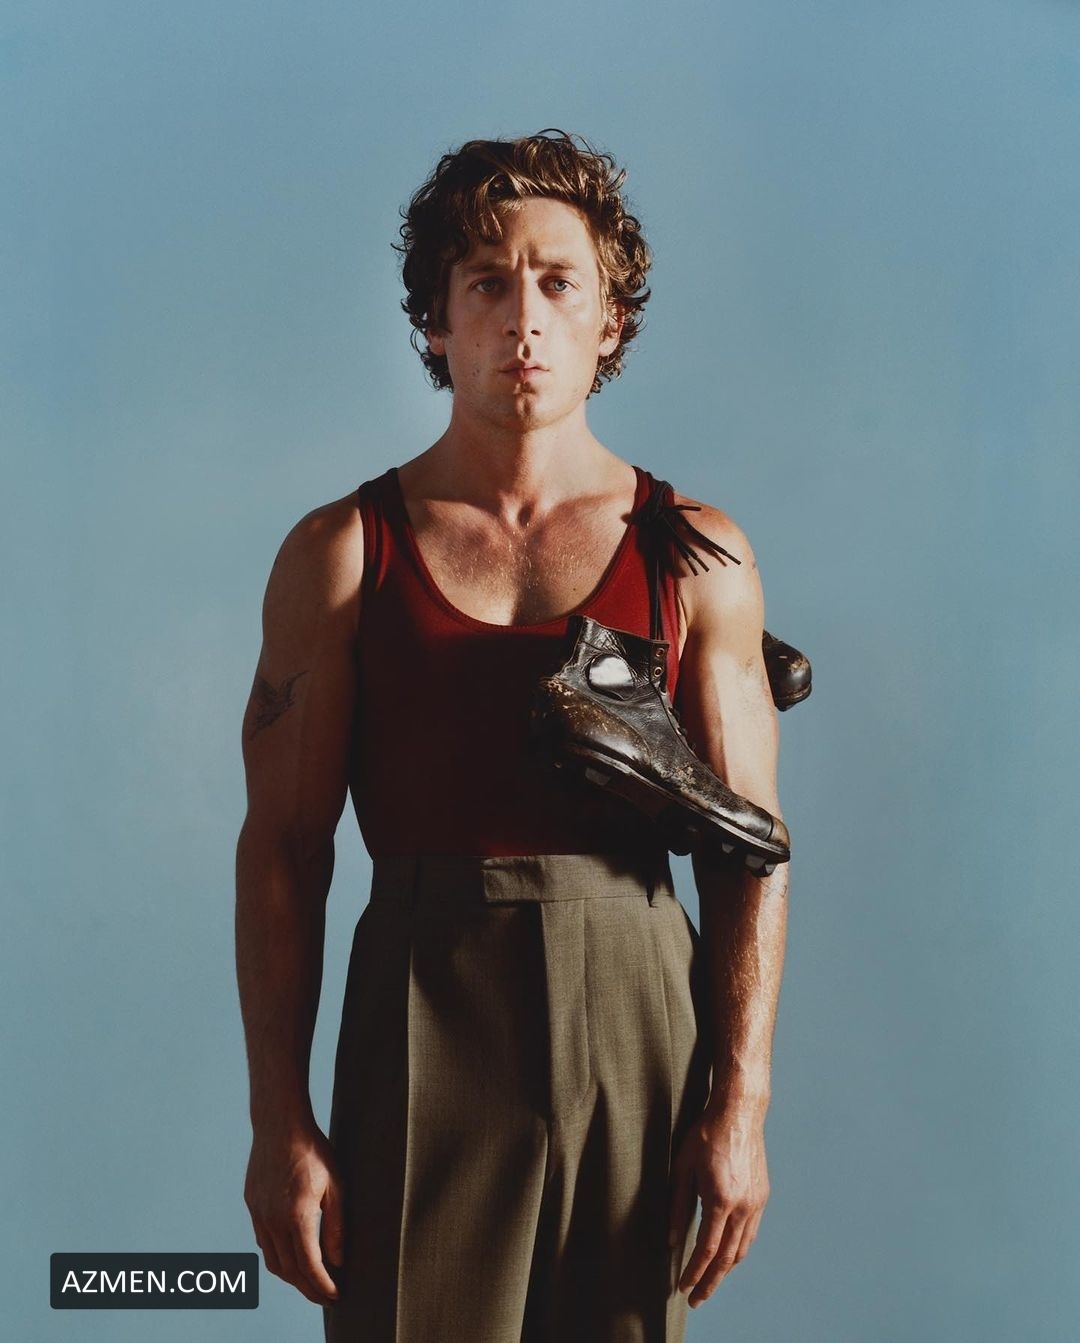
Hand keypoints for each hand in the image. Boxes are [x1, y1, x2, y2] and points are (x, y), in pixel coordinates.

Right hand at [244, 1123, 344, 1304]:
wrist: (280, 1124)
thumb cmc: (313, 1151)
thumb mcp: (336, 1185)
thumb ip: (336, 1225)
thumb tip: (338, 1261)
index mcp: (296, 1216)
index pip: (309, 1266)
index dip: (322, 1286)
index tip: (335, 1296)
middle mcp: (273, 1220)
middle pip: (289, 1270)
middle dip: (308, 1289)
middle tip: (325, 1296)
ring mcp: (259, 1214)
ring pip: (272, 1260)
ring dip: (291, 1277)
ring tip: (310, 1281)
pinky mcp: (252, 1205)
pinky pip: (263, 1242)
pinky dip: (278, 1257)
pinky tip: (291, 1255)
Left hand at [668, 1100, 769, 1307]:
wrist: (738, 1113)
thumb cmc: (706, 1135)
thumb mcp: (683, 1167)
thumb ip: (677, 1205)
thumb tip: (672, 1239)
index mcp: (721, 1199)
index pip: (707, 1249)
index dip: (694, 1272)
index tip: (683, 1287)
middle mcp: (743, 1206)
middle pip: (728, 1257)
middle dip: (711, 1281)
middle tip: (697, 1299)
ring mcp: (756, 1202)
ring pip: (742, 1248)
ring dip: (726, 1269)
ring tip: (710, 1281)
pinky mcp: (762, 1196)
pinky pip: (751, 1232)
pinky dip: (738, 1249)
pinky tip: (727, 1253)